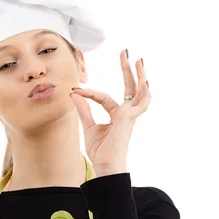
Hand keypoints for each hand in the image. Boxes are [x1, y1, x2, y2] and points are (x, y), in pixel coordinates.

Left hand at [69, 49, 150, 175]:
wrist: (105, 165)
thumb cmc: (100, 151)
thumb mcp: (89, 126)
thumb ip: (84, 110)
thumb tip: (74, 94)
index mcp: (117, 115)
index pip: (104, 98)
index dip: (88, 93)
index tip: (74, 91)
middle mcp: (126, 114)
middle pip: (129, 87)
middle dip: (128, 70)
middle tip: (126, 52)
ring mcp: (130, 116)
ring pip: (139, 91)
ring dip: (140, 75)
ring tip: (138, 60)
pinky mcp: (130, 118)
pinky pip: (139, 102)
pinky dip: (144, 91)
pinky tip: (144, 80)